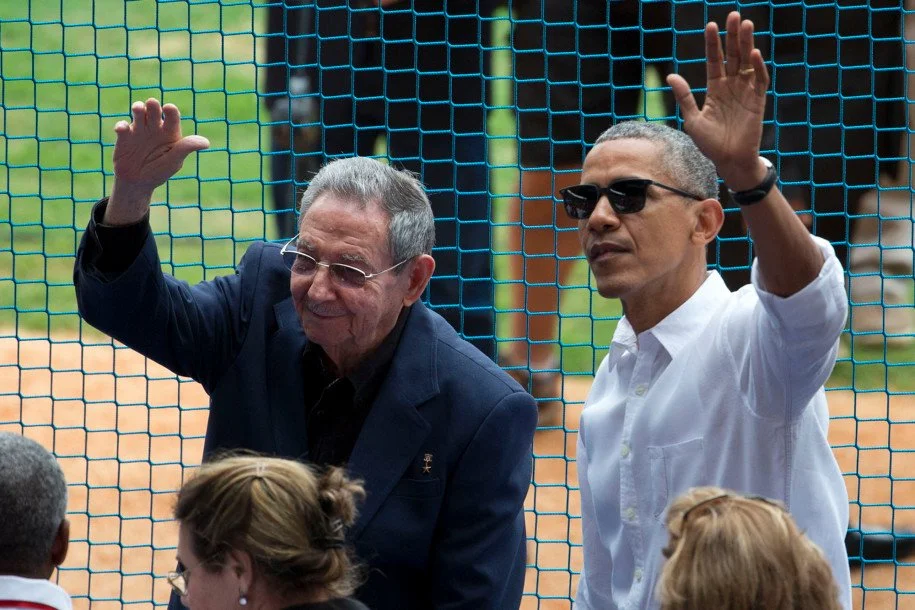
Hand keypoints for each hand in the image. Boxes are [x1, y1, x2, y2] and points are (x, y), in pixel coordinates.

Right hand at [105, 98, 208, 224]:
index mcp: (170, 132)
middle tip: (152, 104)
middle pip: (154, 110)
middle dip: (152, 105)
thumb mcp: (174, 160)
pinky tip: (122, 129)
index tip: (169, 109)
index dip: (171, 110)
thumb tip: (206, 143)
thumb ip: (186, 148)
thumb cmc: (160, 171)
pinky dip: (121, 125)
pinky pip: (122, 126)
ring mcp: (139, 130)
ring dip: (138, 108)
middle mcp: (155, 128)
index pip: (172, 115)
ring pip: (138, 112)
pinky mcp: (124, 136)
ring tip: (138, 109)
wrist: (138, 183)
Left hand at [666, 12, 769, 190]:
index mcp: (715, 89)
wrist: (728, 161)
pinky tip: (754, 54)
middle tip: (734, 15)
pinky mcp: (758, 101)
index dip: (713, 43)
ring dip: (747, 44)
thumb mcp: (692, 119)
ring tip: (745, 25)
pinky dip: (759, 67)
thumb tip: (670, 75)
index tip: (711, 25)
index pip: (714, 60)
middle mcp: (732, 86)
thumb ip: (685, 97)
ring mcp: (746, 92)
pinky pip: (760, 81)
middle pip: (733, 56)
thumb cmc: (710, 144)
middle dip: (733, 36)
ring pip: (748, 63)